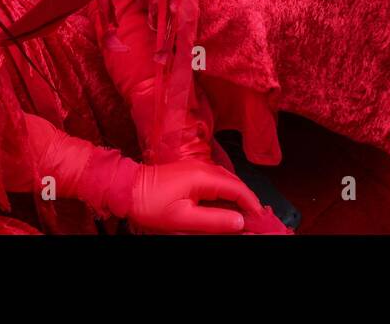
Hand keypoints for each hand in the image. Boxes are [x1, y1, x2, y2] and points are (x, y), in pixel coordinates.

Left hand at [126, 159, 264, 233]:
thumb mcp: (184, 218)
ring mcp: (197, 167)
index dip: (253, 204)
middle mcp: (204, 167)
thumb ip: (215, 220)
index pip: (239, 189)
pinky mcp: (190, 171)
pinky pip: (216, 180)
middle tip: (256, 219)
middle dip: (248, 200)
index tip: (261, 220)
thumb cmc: (152, 204)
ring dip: (237, 196)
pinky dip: (225, 192)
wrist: (128, 188)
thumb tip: (240, 222)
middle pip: (235, 183)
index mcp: (205, 177)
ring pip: (226, 180)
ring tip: (244, 214)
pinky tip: (225, 204)